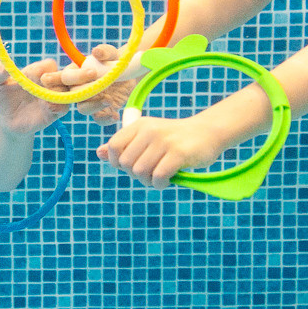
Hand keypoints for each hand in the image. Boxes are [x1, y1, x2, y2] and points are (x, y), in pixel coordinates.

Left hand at [0, 59, 68, 133]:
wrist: (8, 120)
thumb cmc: (5, 98)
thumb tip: (2, 65)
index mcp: (37, 73)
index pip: (49, 64)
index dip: (43, 67)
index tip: (32, 74)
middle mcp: (48, 84)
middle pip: (63, 75)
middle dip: (56, 77)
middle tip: (43, 81)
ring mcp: (53, 98)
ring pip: (66, 90)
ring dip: (57, 91)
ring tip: (43, 97)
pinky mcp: (54, 112)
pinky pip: (64, 107)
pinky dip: (59, 106)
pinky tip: (47, 108)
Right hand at [40, 44, 134, 124]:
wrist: (128, 74)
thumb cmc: (114, 60)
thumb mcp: (112, 54)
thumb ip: (105, 52)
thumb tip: (97, 52)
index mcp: (75, 73)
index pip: (66, 77)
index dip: (70, 77)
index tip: (90, 73)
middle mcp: (78, 89)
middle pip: (72, 95)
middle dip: (84, 93)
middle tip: (99, 89)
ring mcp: (89, 101)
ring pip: (83, 109)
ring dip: (94, 106)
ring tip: (109, 100)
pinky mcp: (101, 111)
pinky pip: (99, 119)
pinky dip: (106, 119)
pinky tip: (115, 115)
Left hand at [97, 113, 223, 189]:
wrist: (208, 132)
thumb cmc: (174, 138)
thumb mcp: (148, 137)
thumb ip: (125, 145)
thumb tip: (99, 153)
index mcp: (139, 125)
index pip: (114, 147)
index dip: (118, 163)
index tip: (132, 167)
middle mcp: (149, 130)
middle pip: (126, 164)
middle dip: (136, 175)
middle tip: (150, 174)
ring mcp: (164, 141)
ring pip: (140, 172)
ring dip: (149, 181)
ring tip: (160, 177)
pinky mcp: (178, 153)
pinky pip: (158, 176)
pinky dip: (160, 184)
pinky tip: (168, 180)